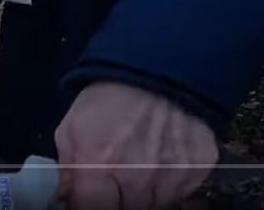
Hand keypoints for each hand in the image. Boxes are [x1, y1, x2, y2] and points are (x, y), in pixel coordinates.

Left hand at [56, 81, 217, 209]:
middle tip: (114, 175)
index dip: (88, 203)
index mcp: (99, 165)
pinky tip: (161, 157)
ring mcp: (170, 178)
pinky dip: (168, 182)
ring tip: (138, 162)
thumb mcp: (73, 126)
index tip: (88, 195)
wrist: (158, 69)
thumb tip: (66, 197)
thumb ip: (68, 167)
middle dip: (116, 198)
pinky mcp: (197, 172)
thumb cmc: (107, 97)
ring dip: (143, 192)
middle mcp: (137, 179)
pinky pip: (179, 193)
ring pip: (153, 204)